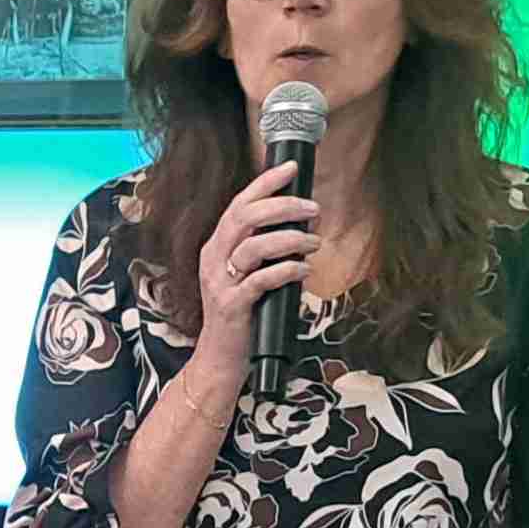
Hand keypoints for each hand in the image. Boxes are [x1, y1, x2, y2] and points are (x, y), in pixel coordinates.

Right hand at [192, 163, 321, 347]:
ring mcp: (220, 283)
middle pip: (245, 218)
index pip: (239, 205)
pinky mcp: (233, 305)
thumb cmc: (242, 315)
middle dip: (283, 207)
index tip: (290, 169)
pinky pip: (262, 280)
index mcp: (217, 247)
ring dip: (290, 240)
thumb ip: (265, 251)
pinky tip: (303, 270)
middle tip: (312, 209)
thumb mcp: (248, 275)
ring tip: (314, 243)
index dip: (264, 184)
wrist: (221, 359)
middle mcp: (214, 259)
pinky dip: (287, 271)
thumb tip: (301, 227)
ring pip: (254, 247)